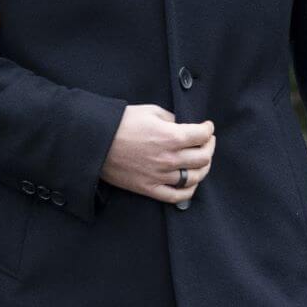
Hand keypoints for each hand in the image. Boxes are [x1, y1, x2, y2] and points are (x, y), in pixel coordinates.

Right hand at [100, 104, 215, 203]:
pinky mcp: (150, 188)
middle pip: (203, 157)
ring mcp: (160, 175)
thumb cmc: (120, 123)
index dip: (208, 129)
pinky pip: (177, 195)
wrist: (96, 142)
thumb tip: (181, 126)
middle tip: (207, 141)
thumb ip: (170, 118)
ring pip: (195, 177)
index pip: (202, 135)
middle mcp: (169, 158)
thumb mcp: (149, 111)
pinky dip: (189, 191)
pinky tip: (191, 182)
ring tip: (201, 161)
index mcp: (170, 136)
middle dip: (210, 147)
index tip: (207, 127)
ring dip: (203, 168)